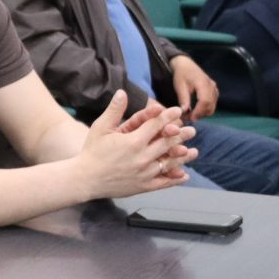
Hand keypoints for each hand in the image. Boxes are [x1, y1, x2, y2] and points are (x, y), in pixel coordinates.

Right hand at [76, 91, 195, 198]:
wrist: (85, 179)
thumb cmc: (91, 152)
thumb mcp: (100, 128)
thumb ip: (114, 110)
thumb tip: (122, 92)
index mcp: (133, 141)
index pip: (156, 125)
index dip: (168, 116)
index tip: (177, 111)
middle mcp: (143, 157)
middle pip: (167, 143)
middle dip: (181, 135)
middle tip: (192, 130)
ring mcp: (145, 173)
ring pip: (169, 162)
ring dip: (183, 156)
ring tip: (194, 152)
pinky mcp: (143, 186)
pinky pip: (163, 182)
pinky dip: (175, 179)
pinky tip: (184, 175)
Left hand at [168, 56, 218, 119]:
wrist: (185, 64)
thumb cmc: (181, 74)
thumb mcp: (179, 86)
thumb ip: (183, 99)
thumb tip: (184, 112)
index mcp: (203, 83)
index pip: (205, 101)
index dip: (198, 112)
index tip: (190, 118)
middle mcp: (211, 86)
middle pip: (210, 105)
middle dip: (200, 114)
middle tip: (189, 117)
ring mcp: (214, 88)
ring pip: (212, 105)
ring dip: (203, 112)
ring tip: (191, 113)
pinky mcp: (214, 90)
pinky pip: (213, 102)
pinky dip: (206, 108)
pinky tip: (196, 108)